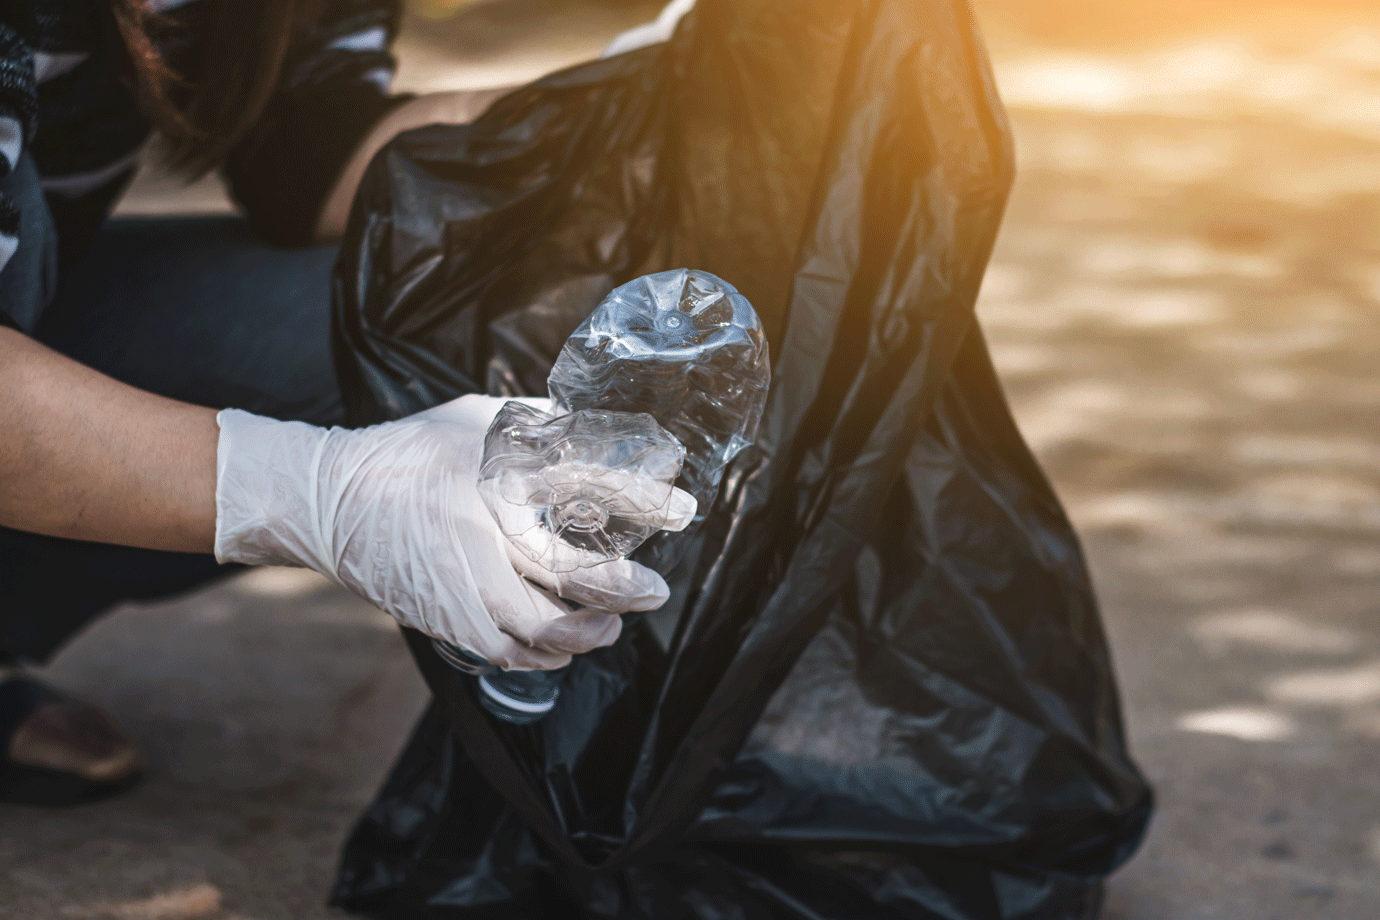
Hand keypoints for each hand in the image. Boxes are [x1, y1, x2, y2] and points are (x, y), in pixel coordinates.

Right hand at [213, 395, 693, 669]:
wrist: (329, 499)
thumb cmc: (411, 451)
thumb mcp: (476, 420)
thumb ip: (535, 428)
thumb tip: (598, 435)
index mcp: (491, 471)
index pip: (584, 484)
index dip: (640, 500)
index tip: (681, 510)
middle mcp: (478, 528)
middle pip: (566, 572)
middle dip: (620, 590)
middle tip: (653, 592)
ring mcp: (456, 578)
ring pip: (535, 629)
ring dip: (583, 633)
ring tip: (609, 628)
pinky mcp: (439, 613)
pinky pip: (500, 650)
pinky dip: (540, 654)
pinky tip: (562, 645)